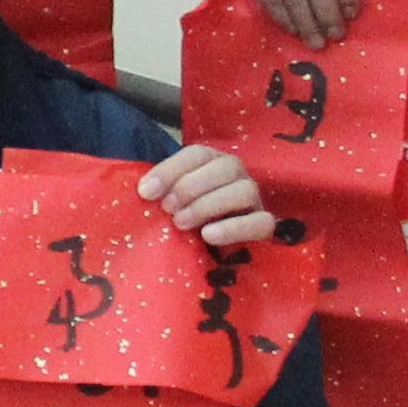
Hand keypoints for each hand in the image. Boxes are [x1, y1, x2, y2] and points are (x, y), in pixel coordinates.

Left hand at [142, 142, 277, 248]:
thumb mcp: (173, 203)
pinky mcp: (264, 226)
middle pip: (224, 167)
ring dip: (208, 205)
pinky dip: (233, 228)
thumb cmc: (188, 220)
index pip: (197, 154)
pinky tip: (208, 236)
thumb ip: (161, 193)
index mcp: (213, 162)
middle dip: (190, 187)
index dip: (170, 170)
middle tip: (167, 210)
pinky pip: (260, 223)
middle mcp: (237, 175)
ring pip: (243, 191)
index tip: (145, 192)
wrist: (218, 252)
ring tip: (182, 224)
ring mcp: (254, 199)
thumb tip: (143, 191)